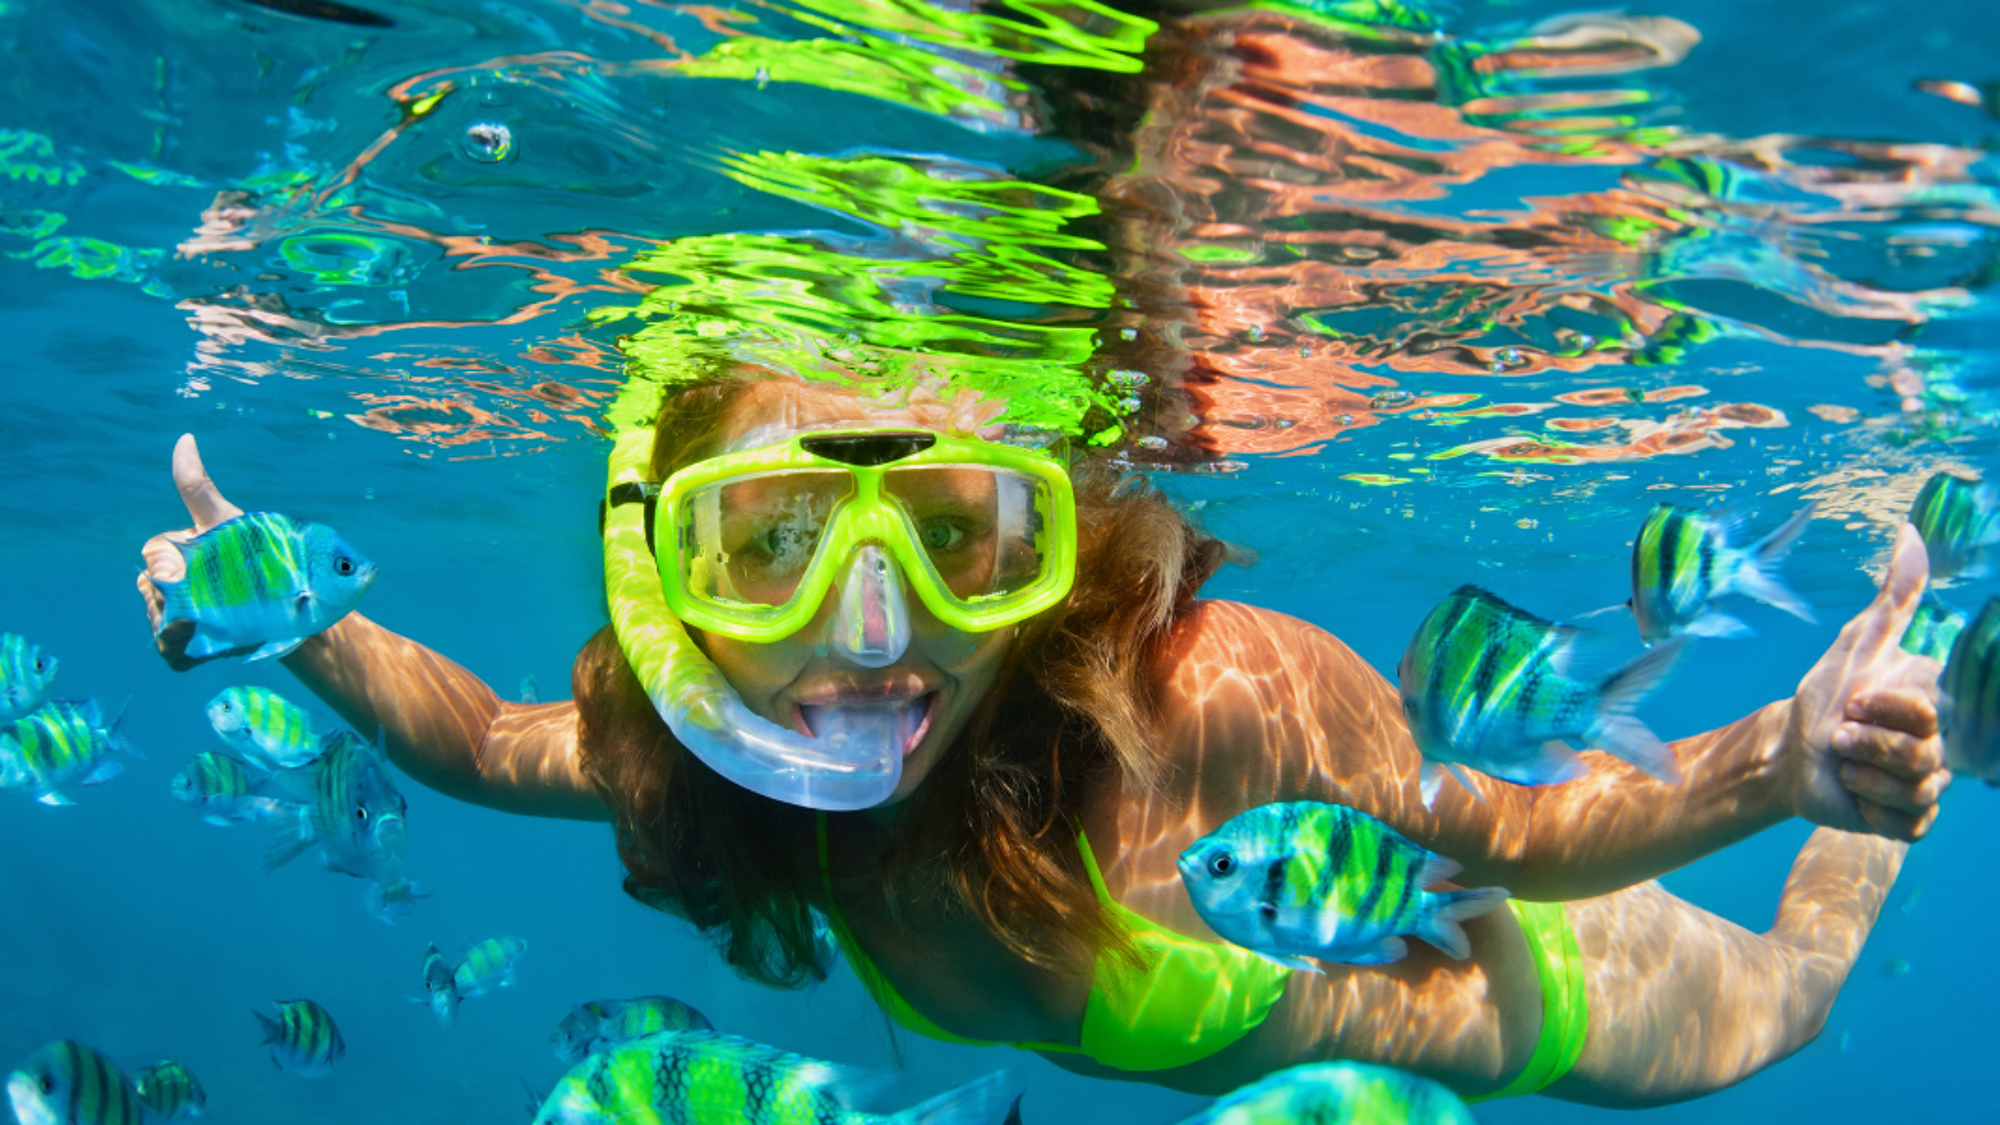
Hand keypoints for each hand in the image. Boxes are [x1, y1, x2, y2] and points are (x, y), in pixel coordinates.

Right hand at [139, 434, 253, 668]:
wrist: (301, 600)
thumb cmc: (261, 553)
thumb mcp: (233, 522)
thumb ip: (199, 487)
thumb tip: (184, 438)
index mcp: (179, 553)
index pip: (156, 553)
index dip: (162, 560)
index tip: (175, 567)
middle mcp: (174, 586)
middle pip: (153, 589)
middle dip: (170, 594)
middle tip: (202, 597)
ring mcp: (181, 616)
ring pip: (160, 620)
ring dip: (174, 623)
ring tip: (202, 622)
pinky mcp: (194, 646)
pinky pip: (171, 652)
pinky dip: (175, 650)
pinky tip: (189, 644)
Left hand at [1782, 523, 1950, 840]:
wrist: (1791, 750)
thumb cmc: (1825, 694)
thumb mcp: (1856, 643)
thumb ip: (1894, 596)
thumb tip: (1912, 533)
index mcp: (1931, 706)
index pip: (1928, 713)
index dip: (1884, 710)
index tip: (1853, 702)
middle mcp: (1939, 747)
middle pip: (1921, 757)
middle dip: (1866, 744)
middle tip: (1839, 736)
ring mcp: (1927, 787)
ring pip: (1914, 792)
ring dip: (1863, 775)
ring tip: (1842, 763)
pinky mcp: (1908, 822)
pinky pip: (1905, 825)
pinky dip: (1869, 809)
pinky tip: (1853, 793)